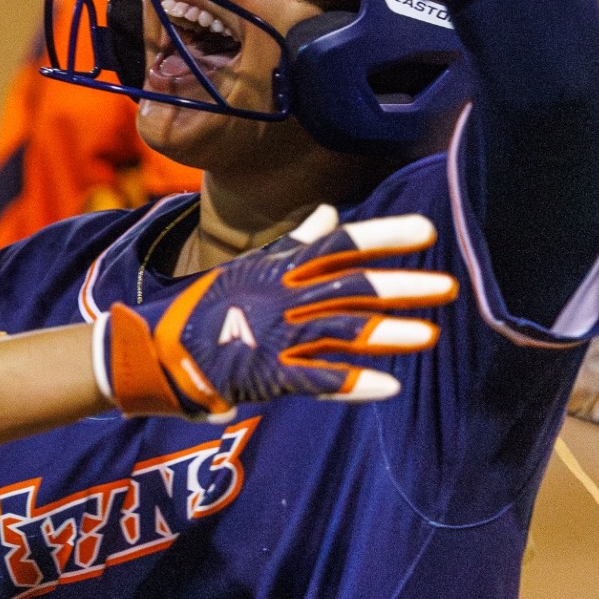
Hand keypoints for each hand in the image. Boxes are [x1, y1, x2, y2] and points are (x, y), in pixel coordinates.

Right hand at [96, 206, 456, 420]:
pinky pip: (314, 379)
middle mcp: (280, 296)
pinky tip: (386, 386)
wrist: (152, 348)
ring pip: (338, 330)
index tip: (426, 232)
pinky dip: (350, 382)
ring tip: (428, 335)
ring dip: (385, 334)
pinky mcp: (263, 375)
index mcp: (278, 267)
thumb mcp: (249, 265)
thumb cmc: (204, 305)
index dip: (383, 237)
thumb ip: (295, 243)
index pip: (339, 245)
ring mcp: (272, 335)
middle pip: (349, 287)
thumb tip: (330, 211)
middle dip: (400, 286)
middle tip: (446, 286)